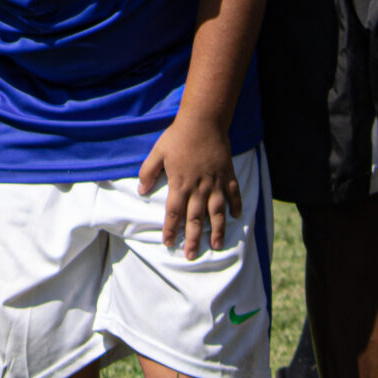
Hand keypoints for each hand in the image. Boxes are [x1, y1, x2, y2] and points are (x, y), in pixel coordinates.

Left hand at [138, 118, 239, 258]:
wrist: (203, 121)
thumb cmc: (178, 137)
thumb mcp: (158, 153)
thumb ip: (148, 172)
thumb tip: (141, 191)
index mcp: (180, 184)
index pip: (173, 213)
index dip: (170, 229)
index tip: (169, 243)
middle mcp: (199, 188)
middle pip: (195, 219)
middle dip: (193, 239)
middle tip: (192, 256)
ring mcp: (215, 182)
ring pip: (217, 212)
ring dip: (217, 230)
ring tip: (217, 246)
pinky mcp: (228, 174)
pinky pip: (233, 194)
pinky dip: (235, 206)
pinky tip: (236, 217)